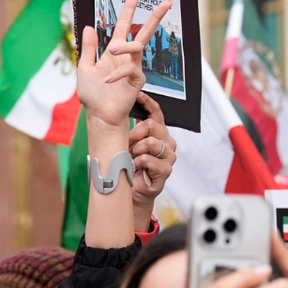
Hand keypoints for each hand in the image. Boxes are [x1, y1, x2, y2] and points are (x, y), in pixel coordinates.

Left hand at [76, 0, 171, 127]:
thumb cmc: (93, 94)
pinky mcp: (137, 80)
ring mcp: (134, 67)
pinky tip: (107, 80)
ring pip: (138, 47)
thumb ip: (89, 47)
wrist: (98, 114)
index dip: (129, 9)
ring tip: (111, 50)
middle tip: (166, 2)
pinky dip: (118, 73)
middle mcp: (127, 56)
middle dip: (155, 17)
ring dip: (125, 46)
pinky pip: (131, 69)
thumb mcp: (85, 67)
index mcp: (115, 50)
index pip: (124, 25)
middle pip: (144, 32)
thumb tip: (89, 26)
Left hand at [128, 92, 175, 227]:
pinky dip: (138, 163)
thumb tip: (118, 113)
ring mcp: (169, 156)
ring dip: (135, 150)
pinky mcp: (166, 170)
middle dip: (133, 135)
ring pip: (151, 142)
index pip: (156, 113)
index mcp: (158, 134)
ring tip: (131, 159)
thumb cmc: (129, 168)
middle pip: (151, 126)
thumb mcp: (128, 145)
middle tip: (126, 145)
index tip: (138, 95)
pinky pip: (148, 159)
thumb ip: (129, 130)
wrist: (131, 192)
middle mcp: (167, 142)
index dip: (148, 103)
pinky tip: (136, 168)